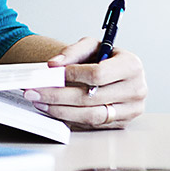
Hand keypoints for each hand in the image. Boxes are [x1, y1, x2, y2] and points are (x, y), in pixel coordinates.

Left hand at [24, 36, 146, 128]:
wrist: (115, 72)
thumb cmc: (105, 58)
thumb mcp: (91, 46)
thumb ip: (71, 52)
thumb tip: (53, 65)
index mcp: (131, 66)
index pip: (98, 74)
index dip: (72, 74)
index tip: (51, 73)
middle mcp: (136, 89)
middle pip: (91, 98)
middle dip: (57, 95)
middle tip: (34, 91)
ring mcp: (131, 110)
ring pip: (91, 115)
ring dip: (60, 110)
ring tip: (40, 102)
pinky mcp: (121, 123)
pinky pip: (92, 124)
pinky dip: (70, 118)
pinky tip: (53, 109)